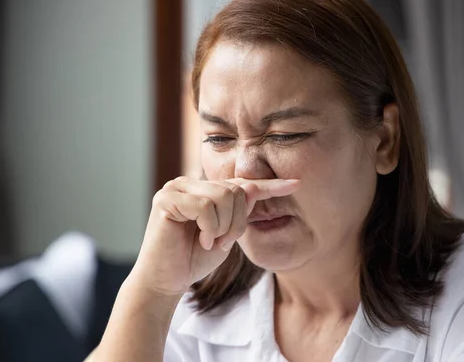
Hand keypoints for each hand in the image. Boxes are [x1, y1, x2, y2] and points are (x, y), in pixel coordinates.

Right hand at [130, 177, 299, 296]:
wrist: (166, 281)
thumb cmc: (194, 259)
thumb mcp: (226, 235)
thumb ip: (239, 213)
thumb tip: (252, 190)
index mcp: (206, 190)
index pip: (243, 184)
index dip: (271, 186)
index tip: (297, 184)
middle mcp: (191, 183)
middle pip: (236, 191)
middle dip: (236, 223)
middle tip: (221, 243)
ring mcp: (177, 187)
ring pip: (223, 197)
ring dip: (223, 228)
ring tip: (210, 242)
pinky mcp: (167, 198)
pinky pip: (205, 206)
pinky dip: (210, 228)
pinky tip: (201, 240)